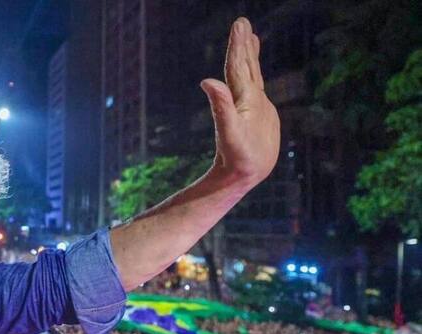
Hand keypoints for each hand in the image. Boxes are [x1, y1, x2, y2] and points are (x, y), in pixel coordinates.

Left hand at [200, 17, 280, 184]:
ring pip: (250, 74)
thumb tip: (206, 82)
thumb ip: (220, 107)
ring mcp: (253, 105)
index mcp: (239, 99)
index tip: (239, 24)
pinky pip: (258, 87)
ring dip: (248, 54)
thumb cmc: (237, 158)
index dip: (237, 46)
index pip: (237, 67)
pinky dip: (257, 73)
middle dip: (242, 44)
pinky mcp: (260, 114)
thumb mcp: (230, 133)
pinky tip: (255, 68)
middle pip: (242, 66)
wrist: (241, 175)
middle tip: (242, 22)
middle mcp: (244, 98)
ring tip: (249, 35)